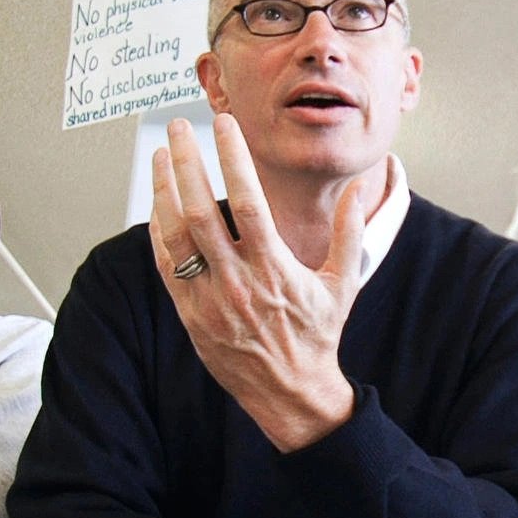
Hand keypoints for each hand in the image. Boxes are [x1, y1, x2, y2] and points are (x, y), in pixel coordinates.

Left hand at [149, 115, 364, 452]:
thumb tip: (358, 188)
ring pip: (176, 236)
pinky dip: (158, 232)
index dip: (232, 158)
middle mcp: (238, 281)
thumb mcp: (343, 283)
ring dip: (164, 191)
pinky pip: (167, 266)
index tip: (223, 125)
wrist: (289, 392)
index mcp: (274, 268)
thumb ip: (349, 232)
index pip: (247, 200)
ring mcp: (209, 299)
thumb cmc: (317, 335)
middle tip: (178, 127)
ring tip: (162, 156)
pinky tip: (158, 204)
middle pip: (201, 211)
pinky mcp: (190, 315)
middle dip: (187, 163)